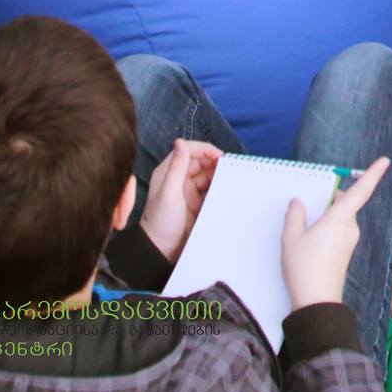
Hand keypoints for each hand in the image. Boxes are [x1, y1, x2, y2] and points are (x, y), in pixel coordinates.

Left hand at [138, 139, 224, 263]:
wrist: (161, 250)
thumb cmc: (161, 221)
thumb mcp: (169, 193)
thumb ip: (176, 167)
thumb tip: (180, 141)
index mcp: (168, 172)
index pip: (189, 150)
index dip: (205, 150)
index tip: (220, 157)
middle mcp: (178, 178)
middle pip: (201, 161)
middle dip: (215, 162)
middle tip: (229, 168)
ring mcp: (188, 190)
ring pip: (208, 174)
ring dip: (219, 174)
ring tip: (230, 178)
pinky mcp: (196, 202)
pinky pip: (211, 189)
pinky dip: (219, 187)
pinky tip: (227, 189)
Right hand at [281, 156, 387, 309]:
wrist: (316, 302)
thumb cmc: (304, 268)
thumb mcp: (291, 239)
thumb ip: (295, 216)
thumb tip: (298, 202)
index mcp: (340, 219)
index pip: (361, 191)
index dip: (373, 174)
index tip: (385, 160)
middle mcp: (350, 228)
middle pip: (346, 204)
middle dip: (333, 197)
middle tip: (311, 199)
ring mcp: (349, 241)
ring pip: (341, 218)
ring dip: (328, 214)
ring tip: (304, 224)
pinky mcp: (345, 252)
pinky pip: (339, 230)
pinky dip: (328, 227)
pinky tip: (310, 238)